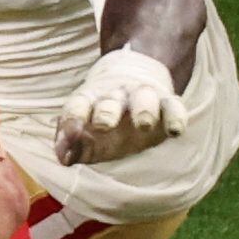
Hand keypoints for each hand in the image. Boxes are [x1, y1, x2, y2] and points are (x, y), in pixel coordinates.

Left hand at [52, 47, 184, 165]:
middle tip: (103, 124)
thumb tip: (64, 159)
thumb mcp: (84, 131)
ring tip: (143, 124)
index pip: (78, 106)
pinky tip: (175, 131)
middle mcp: (115, 95)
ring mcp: (142, 96)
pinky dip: (175, 117)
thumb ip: (72, 146)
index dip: (73, 118)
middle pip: (110, 101)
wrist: (133, 80)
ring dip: (142, 110)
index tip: (70, 133)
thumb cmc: (102, 116)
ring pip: (143, 98)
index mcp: (90, 100)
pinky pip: (173, 106)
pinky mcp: (166, 102)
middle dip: (106, 112)